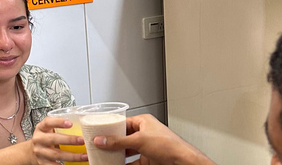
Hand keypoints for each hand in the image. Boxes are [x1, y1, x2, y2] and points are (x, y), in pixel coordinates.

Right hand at [31, 116, 87, 164]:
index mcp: (41, 128)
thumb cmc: (46, 137)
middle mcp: (38, 139)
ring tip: (84, 156)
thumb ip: (60, 126)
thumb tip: (83, 126)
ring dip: (72, 156)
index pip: (48, 122)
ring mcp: (39, 152)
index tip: (71, 124)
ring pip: (56, 154)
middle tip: (82, 140)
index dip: (59, 122)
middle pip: (53, 139)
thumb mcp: (49, 129)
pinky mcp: (42, 163)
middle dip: (69, 140)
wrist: (32, 151)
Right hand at [93, 115, 213, 164]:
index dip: (111, 128)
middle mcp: (145, 132)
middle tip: (100, 146)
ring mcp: (146, 146)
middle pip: (124, 137)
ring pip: (127, 150)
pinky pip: (132, 161)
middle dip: (113, 143)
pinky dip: (124, 164)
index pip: (123, 122)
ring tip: (105, 157)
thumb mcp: (139, 140)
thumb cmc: (168, 144)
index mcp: (144, 122)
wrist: (181, 160)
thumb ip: (119, 141)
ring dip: (117, 155)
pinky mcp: (148, 159)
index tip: (100, 133)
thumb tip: (103, 140)